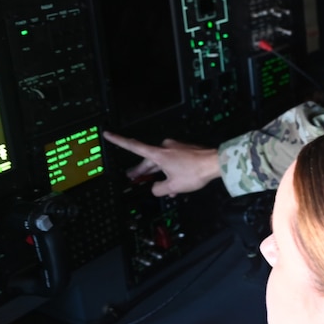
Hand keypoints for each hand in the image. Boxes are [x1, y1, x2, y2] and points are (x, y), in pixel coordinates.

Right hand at [102, 131, 221, 195]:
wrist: (215, 163)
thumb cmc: (195, 171)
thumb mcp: (173, 187)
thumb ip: (160, 189)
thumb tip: (156, 189)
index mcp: (158, 154)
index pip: (133, 146)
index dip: (118, 140)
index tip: (108, 134)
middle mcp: (165, 148)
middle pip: (148, 160)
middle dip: (141, 170)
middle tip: (132, 177)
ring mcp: (175, 149)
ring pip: (161, 162)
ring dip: (158, 174)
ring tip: (156, 186)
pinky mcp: (184, 151)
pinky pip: (172, 162)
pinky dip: (170, 172)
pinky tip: (173, 185)